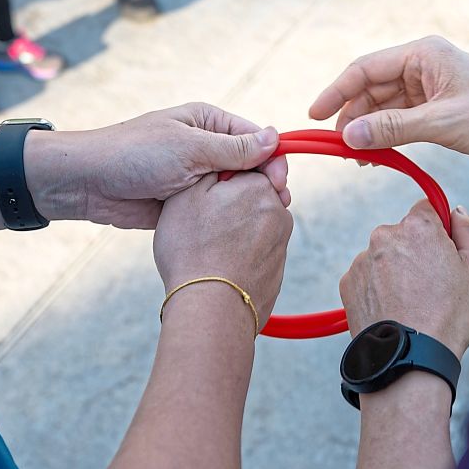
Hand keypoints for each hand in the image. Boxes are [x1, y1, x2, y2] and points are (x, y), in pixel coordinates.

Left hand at [25, 102, 290, 228]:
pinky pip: (215, 209)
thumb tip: (275, 139)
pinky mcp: (185, 202)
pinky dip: (227, 218)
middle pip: (249, 165)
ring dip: (247, 203)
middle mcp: (204, 146)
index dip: (272, 158)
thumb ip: (233, 148)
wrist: (87, 184)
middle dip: (264, 183)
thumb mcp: (188, 148)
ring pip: (234, 190)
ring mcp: (195, 175)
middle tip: (278, 205)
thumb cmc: (133, 155)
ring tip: (263, 220)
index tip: (280, 182)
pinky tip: (241, 231)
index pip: (254, 138)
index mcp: (207, 122)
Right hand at [154, 172, 292, 328]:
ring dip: (235, 231)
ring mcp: (281, 245)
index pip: (247, 167)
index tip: (205, 197)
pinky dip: (240, 256)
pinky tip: (219, 267)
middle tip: (202, 224)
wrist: (210, 308)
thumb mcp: (187, 193)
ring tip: (208, 249)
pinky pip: (256, 253)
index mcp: (260, 188)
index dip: (222, 179)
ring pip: (255, 226)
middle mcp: (279, 214)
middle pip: (252, 197)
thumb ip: (213, 166)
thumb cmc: (193, 249)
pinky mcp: (277, 272)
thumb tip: (232, 160)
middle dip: (231, 205)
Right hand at [309, 35, 468, 169]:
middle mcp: (424, 63)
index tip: (314, 116)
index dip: (336, 91)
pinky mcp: (438, 106)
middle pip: (371, 88)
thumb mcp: (441, 124)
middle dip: (352, 116)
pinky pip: (400, 118)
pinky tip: (377, 155)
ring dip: (368, 129)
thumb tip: (347, 136)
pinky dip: (386, 135)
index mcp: (424, 53)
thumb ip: (392, 128)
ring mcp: (430, 85)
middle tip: (338, 148)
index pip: (365, 69)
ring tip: (357, 158)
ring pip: (383, 105)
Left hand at [339, 199, 468, 357]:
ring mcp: (362, 260)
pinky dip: (379, 288)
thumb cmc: (449, 317)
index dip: (439, 231)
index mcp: (417, 227)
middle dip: (416, 251)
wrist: (410, 360)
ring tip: (411, 303)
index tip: (443, 255)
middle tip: (431, 286)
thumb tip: (457, 211)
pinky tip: (394, 310)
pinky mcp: (348, 282)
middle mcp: (384, 236)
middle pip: (404, 233)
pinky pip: (368, 276)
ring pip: (384, 256)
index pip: (427, 209)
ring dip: (395, 270)